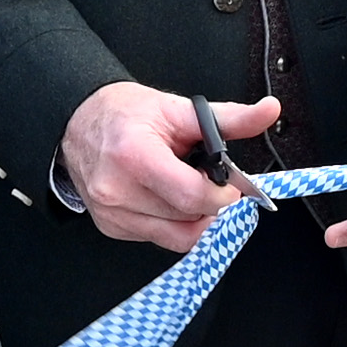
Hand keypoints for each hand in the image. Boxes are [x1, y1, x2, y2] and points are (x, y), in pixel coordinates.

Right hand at [62, 81, 274, 252]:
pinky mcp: (110, 228)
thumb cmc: (125, 114)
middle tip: (204, 179)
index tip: (229, 185)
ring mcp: (112, 214)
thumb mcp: (178, 108)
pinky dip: (172, 222)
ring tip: (182, 184)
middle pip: (189, 219)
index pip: (193, 198)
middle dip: (209, 203)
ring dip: (192, 216)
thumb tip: (269, 111)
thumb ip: (229, 118)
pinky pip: (159, 237)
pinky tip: (163, 196)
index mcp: (134, 156)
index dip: (222, 195)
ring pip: (178, 236)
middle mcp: (117, 190)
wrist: (77, 122)